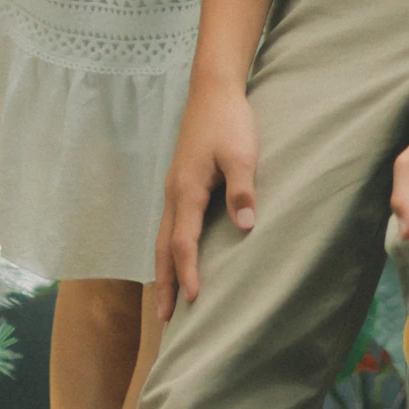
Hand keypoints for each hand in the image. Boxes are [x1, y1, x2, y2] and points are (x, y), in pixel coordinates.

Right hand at [155, 77, 259, 318]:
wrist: (213, 90)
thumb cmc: (229, 121)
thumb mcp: (242, 153)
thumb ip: (242, 189)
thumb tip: (246, 225)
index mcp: (187, 190)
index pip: (183, 242)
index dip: (187, 272)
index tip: (193, 300)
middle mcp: (174, 194)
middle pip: (163, 248)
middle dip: (165, 282)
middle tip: (165, 318)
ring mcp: (174, 188)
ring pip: (163, 237)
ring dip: (164, 268)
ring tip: (167, 297)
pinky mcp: (181, 182)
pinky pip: (169, 224)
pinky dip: (169, 248)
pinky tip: (177, 255)